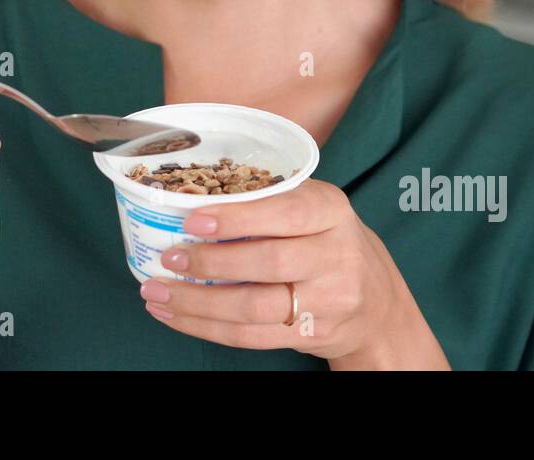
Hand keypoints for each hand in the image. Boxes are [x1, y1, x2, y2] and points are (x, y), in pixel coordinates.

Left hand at [138, 180, 449, 368]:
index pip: (285, 213)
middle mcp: (336, 255)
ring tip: (158, 291)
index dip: (236, 218)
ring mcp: (327, 301)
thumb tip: (187, 197)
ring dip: (197, 303)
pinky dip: (206, 328)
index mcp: (331, 211)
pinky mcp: (310, 335)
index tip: (192, 221)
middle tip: (170, 258)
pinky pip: (251, 337)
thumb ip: (267, 199)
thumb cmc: (325, 240)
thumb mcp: (314, 206)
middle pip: (267, 263)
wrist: (375, 301)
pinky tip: (176, 315)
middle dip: (210, 263)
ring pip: (253, 307)